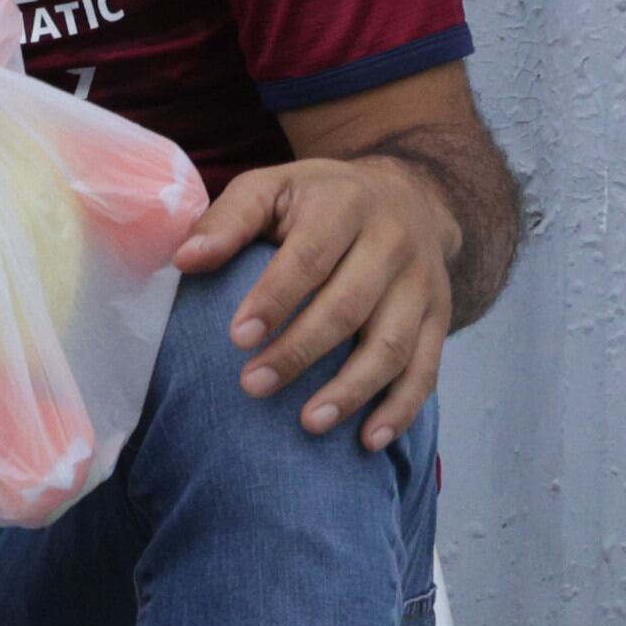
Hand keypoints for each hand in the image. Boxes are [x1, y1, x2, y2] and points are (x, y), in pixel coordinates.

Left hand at [175, 153, 457, 448]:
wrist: (407, 196)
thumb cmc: (319, 197)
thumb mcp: (272, 186)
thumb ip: (228, 220)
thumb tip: (185, 260)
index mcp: (345, 206)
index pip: (310, 257)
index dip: (274, 299)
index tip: (237, 338)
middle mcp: (393, 244)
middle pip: (348, 307)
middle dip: (300, 352)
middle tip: (253, 386)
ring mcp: (423, 285)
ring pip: (391, 346)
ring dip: (350, 391)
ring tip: (308, 423)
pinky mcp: (441, 318)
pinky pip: (426, 369)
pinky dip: (401, 409)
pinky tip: (368, 439)